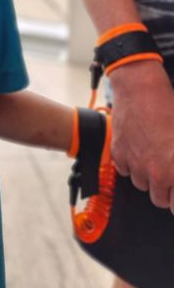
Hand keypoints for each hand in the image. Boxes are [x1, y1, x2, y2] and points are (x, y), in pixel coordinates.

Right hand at [109, 60, 173, 212]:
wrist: (139, 88)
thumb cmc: (166, 106)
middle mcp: (154, 171)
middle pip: (160, 199)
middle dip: (165, 189)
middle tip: (168, 173)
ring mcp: (134, 163)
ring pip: (141, 185)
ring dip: (147, 176)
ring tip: (153, 158)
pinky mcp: (118, 153)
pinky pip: (124, 170)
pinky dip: (130, 164)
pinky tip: (138, 150)